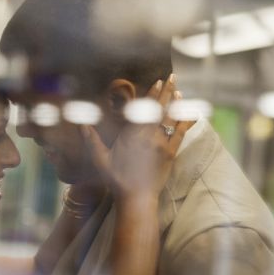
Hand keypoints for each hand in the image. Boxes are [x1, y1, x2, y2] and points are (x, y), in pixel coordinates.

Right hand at [80, 74, 193, 201]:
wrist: (136, 197)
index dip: (152, 93)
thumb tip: (82, 125)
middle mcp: (147, 136)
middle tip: (173, 77)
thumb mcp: (101, 159)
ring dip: (176, 104)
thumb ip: (92, 141)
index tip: (158, 81)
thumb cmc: (117, 179)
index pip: (143, 108)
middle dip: (167, 91)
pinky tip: (191, 113)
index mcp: (131, 134)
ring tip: (180, 92)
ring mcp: (161, 144)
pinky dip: (185, 122)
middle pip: (159, 109)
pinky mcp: (171, 153)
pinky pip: (180, 134)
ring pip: (171, 118)